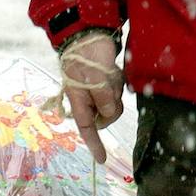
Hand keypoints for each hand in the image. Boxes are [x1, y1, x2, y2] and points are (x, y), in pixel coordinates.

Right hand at [59, 29, 123, 163]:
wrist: (88, 35)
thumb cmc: (87, 56)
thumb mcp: (95, 77)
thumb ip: (103, 98)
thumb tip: (109, 114)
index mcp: (78, 100)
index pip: (86, 128)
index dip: (94, 144)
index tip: (101, 160)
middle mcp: (87, 100)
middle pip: (106, 116)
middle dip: (112, 104)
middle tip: (111, 83)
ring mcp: (97, 93)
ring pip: (114, 103)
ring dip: (116, 89)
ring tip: (110, 73)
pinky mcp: (105, 85)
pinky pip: (117, 92)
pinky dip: (118, 83)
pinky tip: (112, 70)